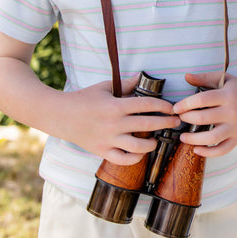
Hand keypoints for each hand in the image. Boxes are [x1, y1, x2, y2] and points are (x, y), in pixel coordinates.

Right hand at [64, 76, 179, 164]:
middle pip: (147, 124)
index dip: (162, 105)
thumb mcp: (104, 87)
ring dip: (152, 144)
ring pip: (138, 146)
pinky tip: (140, 152)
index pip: (146, 104)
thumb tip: (142, 77)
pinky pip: (124, 160)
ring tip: (156, 140)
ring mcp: (108, 139)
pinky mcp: (103, 151)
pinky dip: (135, 158)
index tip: (171, 107)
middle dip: (166, 123)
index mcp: (115, 105)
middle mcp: (114, 124)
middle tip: (176, 122)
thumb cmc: (83, 99)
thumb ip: (125, 84)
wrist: (60, 116)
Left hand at [172, 72, 236, 157]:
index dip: (185, 104)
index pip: (202, 100)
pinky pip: (222, 150)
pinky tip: (196, 149)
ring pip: (212, 138)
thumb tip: (185, 76)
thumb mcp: (224, 79)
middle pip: (204, 119)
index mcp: (227, 95)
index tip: (176, 108)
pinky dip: (208, 152)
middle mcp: (233, 112)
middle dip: (187, 119)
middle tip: (179, 119)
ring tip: (182, 137)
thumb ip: (204, 77)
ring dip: (193, 139)